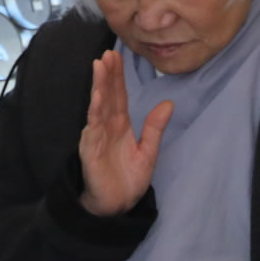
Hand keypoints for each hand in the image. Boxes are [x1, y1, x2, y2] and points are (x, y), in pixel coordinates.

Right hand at [77, 50, 171, 217]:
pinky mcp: (90, 152)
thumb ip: (155, 128)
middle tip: (106, 53)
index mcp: (119, 126)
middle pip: (106, 96)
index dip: (117, 76)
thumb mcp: (148, 151)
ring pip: (97, 108)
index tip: (116, 56)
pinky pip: (92, 130)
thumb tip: (168, 103)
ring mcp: (96, 138)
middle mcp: (105, 128)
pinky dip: (94, 114)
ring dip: (98, 87)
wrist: (117, 207)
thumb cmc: (128, 179)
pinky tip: (96, 99)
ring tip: (99, 67)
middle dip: (106, 75)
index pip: (118, 96)